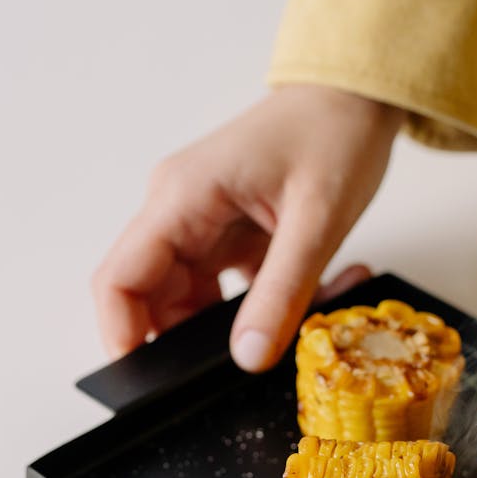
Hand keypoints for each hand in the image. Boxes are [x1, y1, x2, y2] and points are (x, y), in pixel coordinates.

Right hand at [92, 84, 403, 371]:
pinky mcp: (229, 236)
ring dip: (237, 326)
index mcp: (182, 197)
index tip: (147, 383)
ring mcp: (202, 224)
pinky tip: (313, 297)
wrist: (357, 94)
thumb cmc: (335, 133)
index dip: (122, 334)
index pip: (120, 277)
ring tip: (300, 316)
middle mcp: (179, 211)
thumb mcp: (316, 220)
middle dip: (190, 342)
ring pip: (192, 301)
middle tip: (245, 363)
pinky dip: (262, 308)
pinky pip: (228, 292)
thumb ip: (282, 292)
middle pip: (151, 297)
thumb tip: (247, 358)